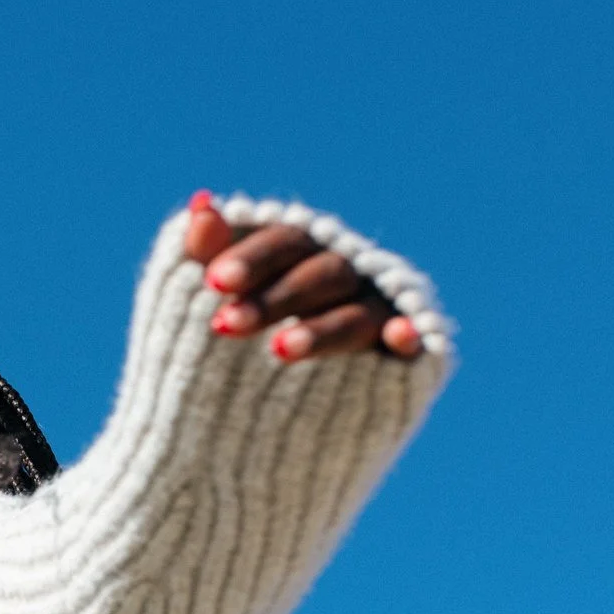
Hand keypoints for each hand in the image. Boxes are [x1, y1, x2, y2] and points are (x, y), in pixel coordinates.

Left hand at [182, 191, 423, 362]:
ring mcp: (376, 315)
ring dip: (321, 329)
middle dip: (274, 298)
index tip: (213, 281)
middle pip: (321, 275)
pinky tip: (400, 338)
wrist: (263, 409)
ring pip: (356, 315)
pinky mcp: (399, 359)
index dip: (252, 258)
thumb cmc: (243, 329)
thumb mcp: (222, 294)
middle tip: (224, 325)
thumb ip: (212, 253)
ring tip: (277, 350)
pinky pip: (413, 345)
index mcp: (304, 252)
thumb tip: (200, 204)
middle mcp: (346, 276)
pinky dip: (409, 337)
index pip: (285, 241)